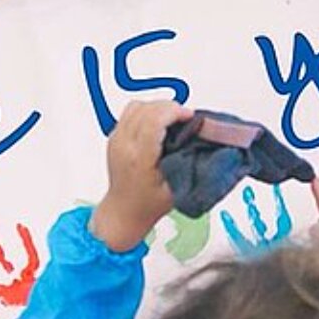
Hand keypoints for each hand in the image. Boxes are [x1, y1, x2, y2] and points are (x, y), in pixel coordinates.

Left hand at [91, 101, 192, 251]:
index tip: (189, 117)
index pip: (153, 121)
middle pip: (146, 109)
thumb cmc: (148, 204)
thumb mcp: (176, 188)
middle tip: (185, 118)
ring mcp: (116, 140)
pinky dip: (147, 111)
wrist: (124, 211)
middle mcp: (124, 146)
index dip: (174, 112)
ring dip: (157, 107)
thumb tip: (204, 140)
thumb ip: (190, 163)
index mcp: (139, 159)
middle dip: (170, 107)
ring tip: (172, 119)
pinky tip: (157, 123)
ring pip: (137, 106)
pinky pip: (130, 112)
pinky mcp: (114, 137)